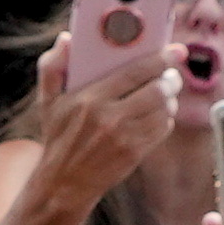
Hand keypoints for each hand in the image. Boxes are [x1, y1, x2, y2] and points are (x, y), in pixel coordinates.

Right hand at [31, 28, 179, 198]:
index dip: (161, 58)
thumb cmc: (58, 138)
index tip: (176, 51)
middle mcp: (108, 117)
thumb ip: (53, 66)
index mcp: (89, 98)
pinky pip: (163, 129)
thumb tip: (66, 39)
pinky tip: (158, 116)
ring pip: (165, 109)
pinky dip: (166, 119)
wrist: (63, 184)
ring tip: (166, 94)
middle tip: (172, 75)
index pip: (135, 71)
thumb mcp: (48, 101)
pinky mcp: (134, 153)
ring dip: (171, 99)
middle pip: (158, 89)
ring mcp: (124, 137)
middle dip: (171, 79)